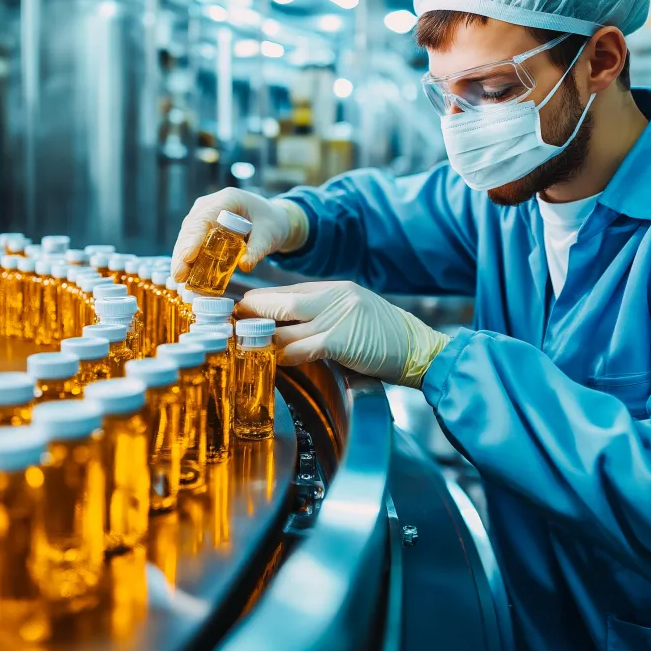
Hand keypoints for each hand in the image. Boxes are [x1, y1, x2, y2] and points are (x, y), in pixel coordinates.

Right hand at [171, 188, 308, 281]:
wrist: (271, 219)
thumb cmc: (271, 223)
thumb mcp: (269, 236)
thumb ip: (258, 250)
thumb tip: (244, 266)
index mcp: (228, 199)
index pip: (205, 218)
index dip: (194, 238)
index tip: (187, 257)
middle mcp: (210, 204)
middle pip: (191, 228)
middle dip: (182, 252)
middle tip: (178, 275)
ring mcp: (203, 214)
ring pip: (186, 235)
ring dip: (181, 257)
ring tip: (179, 278)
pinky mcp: (201, 226)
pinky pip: (191, 241)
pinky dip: (187, 258)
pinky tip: (184, 274)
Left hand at [237, 281, 451, 387]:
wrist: (422, 349)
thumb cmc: (388, 338)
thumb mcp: (354, 314)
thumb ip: (324, 316)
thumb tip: (289, 329)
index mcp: (335, 289)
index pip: (287, 291)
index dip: (260, 302)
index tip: (240, 311)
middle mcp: (333, 298)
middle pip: (278, 302)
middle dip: (250, 314)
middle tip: (228, 325)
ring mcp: (337, 317)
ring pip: (284, 327)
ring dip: (262, 340)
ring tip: (244, 347)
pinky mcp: (341, 340)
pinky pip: (301, 348)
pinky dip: (284, 356)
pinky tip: (273, 361)